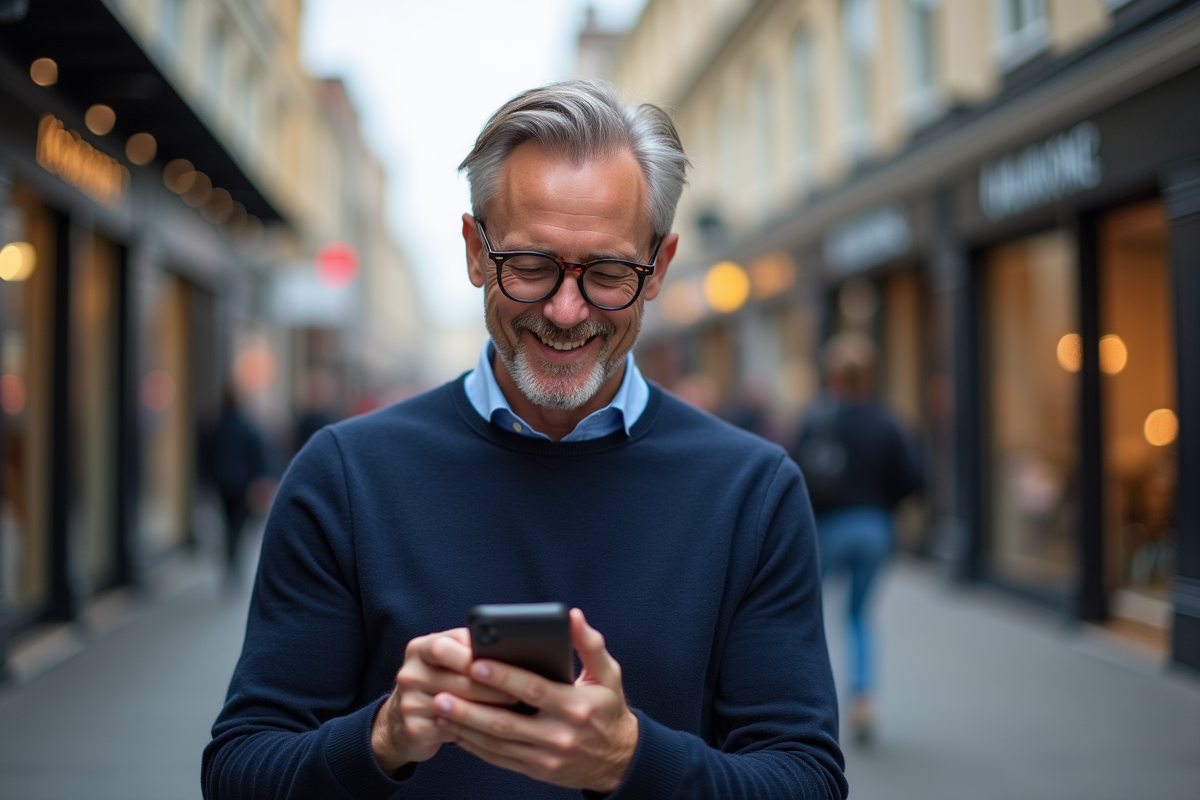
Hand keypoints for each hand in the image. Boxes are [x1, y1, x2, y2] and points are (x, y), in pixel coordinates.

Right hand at [371, 628, 518, 773]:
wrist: (399, 721)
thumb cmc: (437, 682)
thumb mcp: (444, 659)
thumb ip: (468, 648)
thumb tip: (509, 647)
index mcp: (419, 649)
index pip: (446, 647)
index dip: (476, 657)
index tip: (505, 664)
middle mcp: (410, 673)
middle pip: (459, 680)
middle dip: (492, 687)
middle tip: (519, 691)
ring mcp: (409, 702)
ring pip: (459, 706)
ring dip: (489, 709)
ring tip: (514, 710)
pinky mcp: (414, 729)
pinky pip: (452, 728)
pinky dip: (475, 729)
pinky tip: (492, 728)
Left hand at [432, 608, 638, 792]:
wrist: (619, 760)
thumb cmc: (608, 708)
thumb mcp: (608, 675)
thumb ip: (590, 644)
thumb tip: (573, 616)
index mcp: (575, 706)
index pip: (532, 689)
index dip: (503, 677)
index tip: (475, 663)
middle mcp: (559, 734)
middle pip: (507, 722)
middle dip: (471, 708)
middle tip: (442, 692)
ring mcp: (546, 757)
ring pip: (498, 743)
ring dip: (466, 727)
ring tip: (440, 709)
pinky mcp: (537, 771)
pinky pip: (500, 759)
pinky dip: (475, 746)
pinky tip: (456, 731)